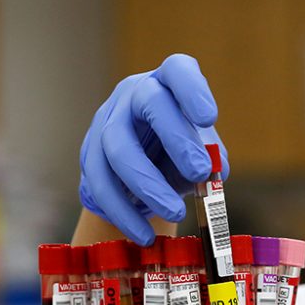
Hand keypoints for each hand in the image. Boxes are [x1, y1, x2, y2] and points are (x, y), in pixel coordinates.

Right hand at [79, 54, 229, 244]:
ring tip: (176, 213)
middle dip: (176, 139)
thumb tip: (215, 173)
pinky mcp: (89, 155)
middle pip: (149, 104)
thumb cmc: (180, 153)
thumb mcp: (202, 151)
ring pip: (117, 147)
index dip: (192, 89)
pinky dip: (123, 213)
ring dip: (148, 184)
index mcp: (168, 84)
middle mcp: (135, 94)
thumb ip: (211, 159)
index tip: (209, 117)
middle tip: (200, 173)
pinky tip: (144, 233)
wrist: (142, 173)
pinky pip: (100, 184)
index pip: (178, 70)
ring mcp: (107, 121)